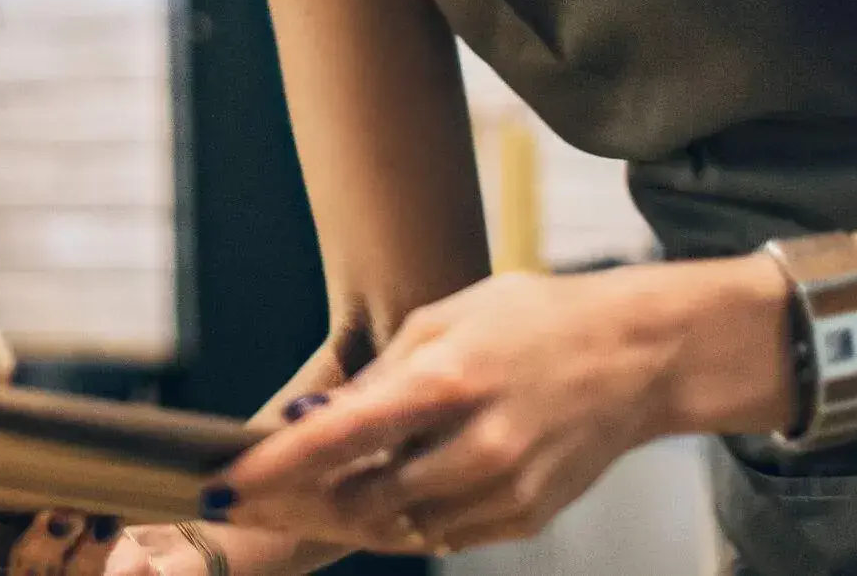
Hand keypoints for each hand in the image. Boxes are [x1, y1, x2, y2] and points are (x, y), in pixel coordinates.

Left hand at [208, 268, 692, 553]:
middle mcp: (476, 445)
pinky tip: (383, 497)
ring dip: (345, 516)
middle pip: (359, 500)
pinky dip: (403, 522)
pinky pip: (442, 537)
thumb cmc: (531, 322)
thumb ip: (378, 378)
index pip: (336, 438)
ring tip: (306, 496)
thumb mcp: (444, 320)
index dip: (270, 468)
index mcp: (447, 381)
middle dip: (296, 503)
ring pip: (396, 528)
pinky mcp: (525, 517)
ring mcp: (505, 489)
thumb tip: (314, 421)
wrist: (635, 356)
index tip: (221, 485)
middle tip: (250, 500)